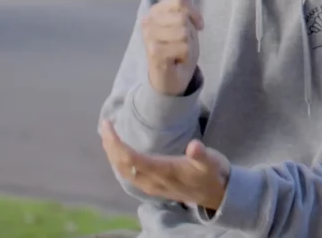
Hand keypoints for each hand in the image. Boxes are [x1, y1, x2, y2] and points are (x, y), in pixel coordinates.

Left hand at [100, 120, 228, 210]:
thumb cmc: (211, 174)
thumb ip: (201, 155)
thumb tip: (194, 146)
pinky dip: (119, 162)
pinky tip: (119, 154)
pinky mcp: (152, 186)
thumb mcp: (211, 162)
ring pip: (123, 171)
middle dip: (110, 146)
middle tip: (104, 126)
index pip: (131, 158)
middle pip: (122, 165)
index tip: (109, 125)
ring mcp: (151, 186)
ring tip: (107, 137)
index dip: (116, 143)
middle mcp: (152, 181)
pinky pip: (129, 174)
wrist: (216, 195)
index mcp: (162, 171)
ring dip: (112, 154)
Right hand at [143, 0, 202, 95]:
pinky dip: (186, 55)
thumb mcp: (186, 23)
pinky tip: (177, 60)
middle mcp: (148, 22)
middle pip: (183, 17)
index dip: (193, 14)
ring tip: (181, 52)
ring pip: (184, 32)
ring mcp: (149, 37)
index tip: (197, 25)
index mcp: (155, 11)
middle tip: (184, 44)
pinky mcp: (153, 52)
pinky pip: (183, 46)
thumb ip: (183, 2)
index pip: (180, 2)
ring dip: (190, 44)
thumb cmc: (179, 49)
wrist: (171, 80)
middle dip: (191, 32)